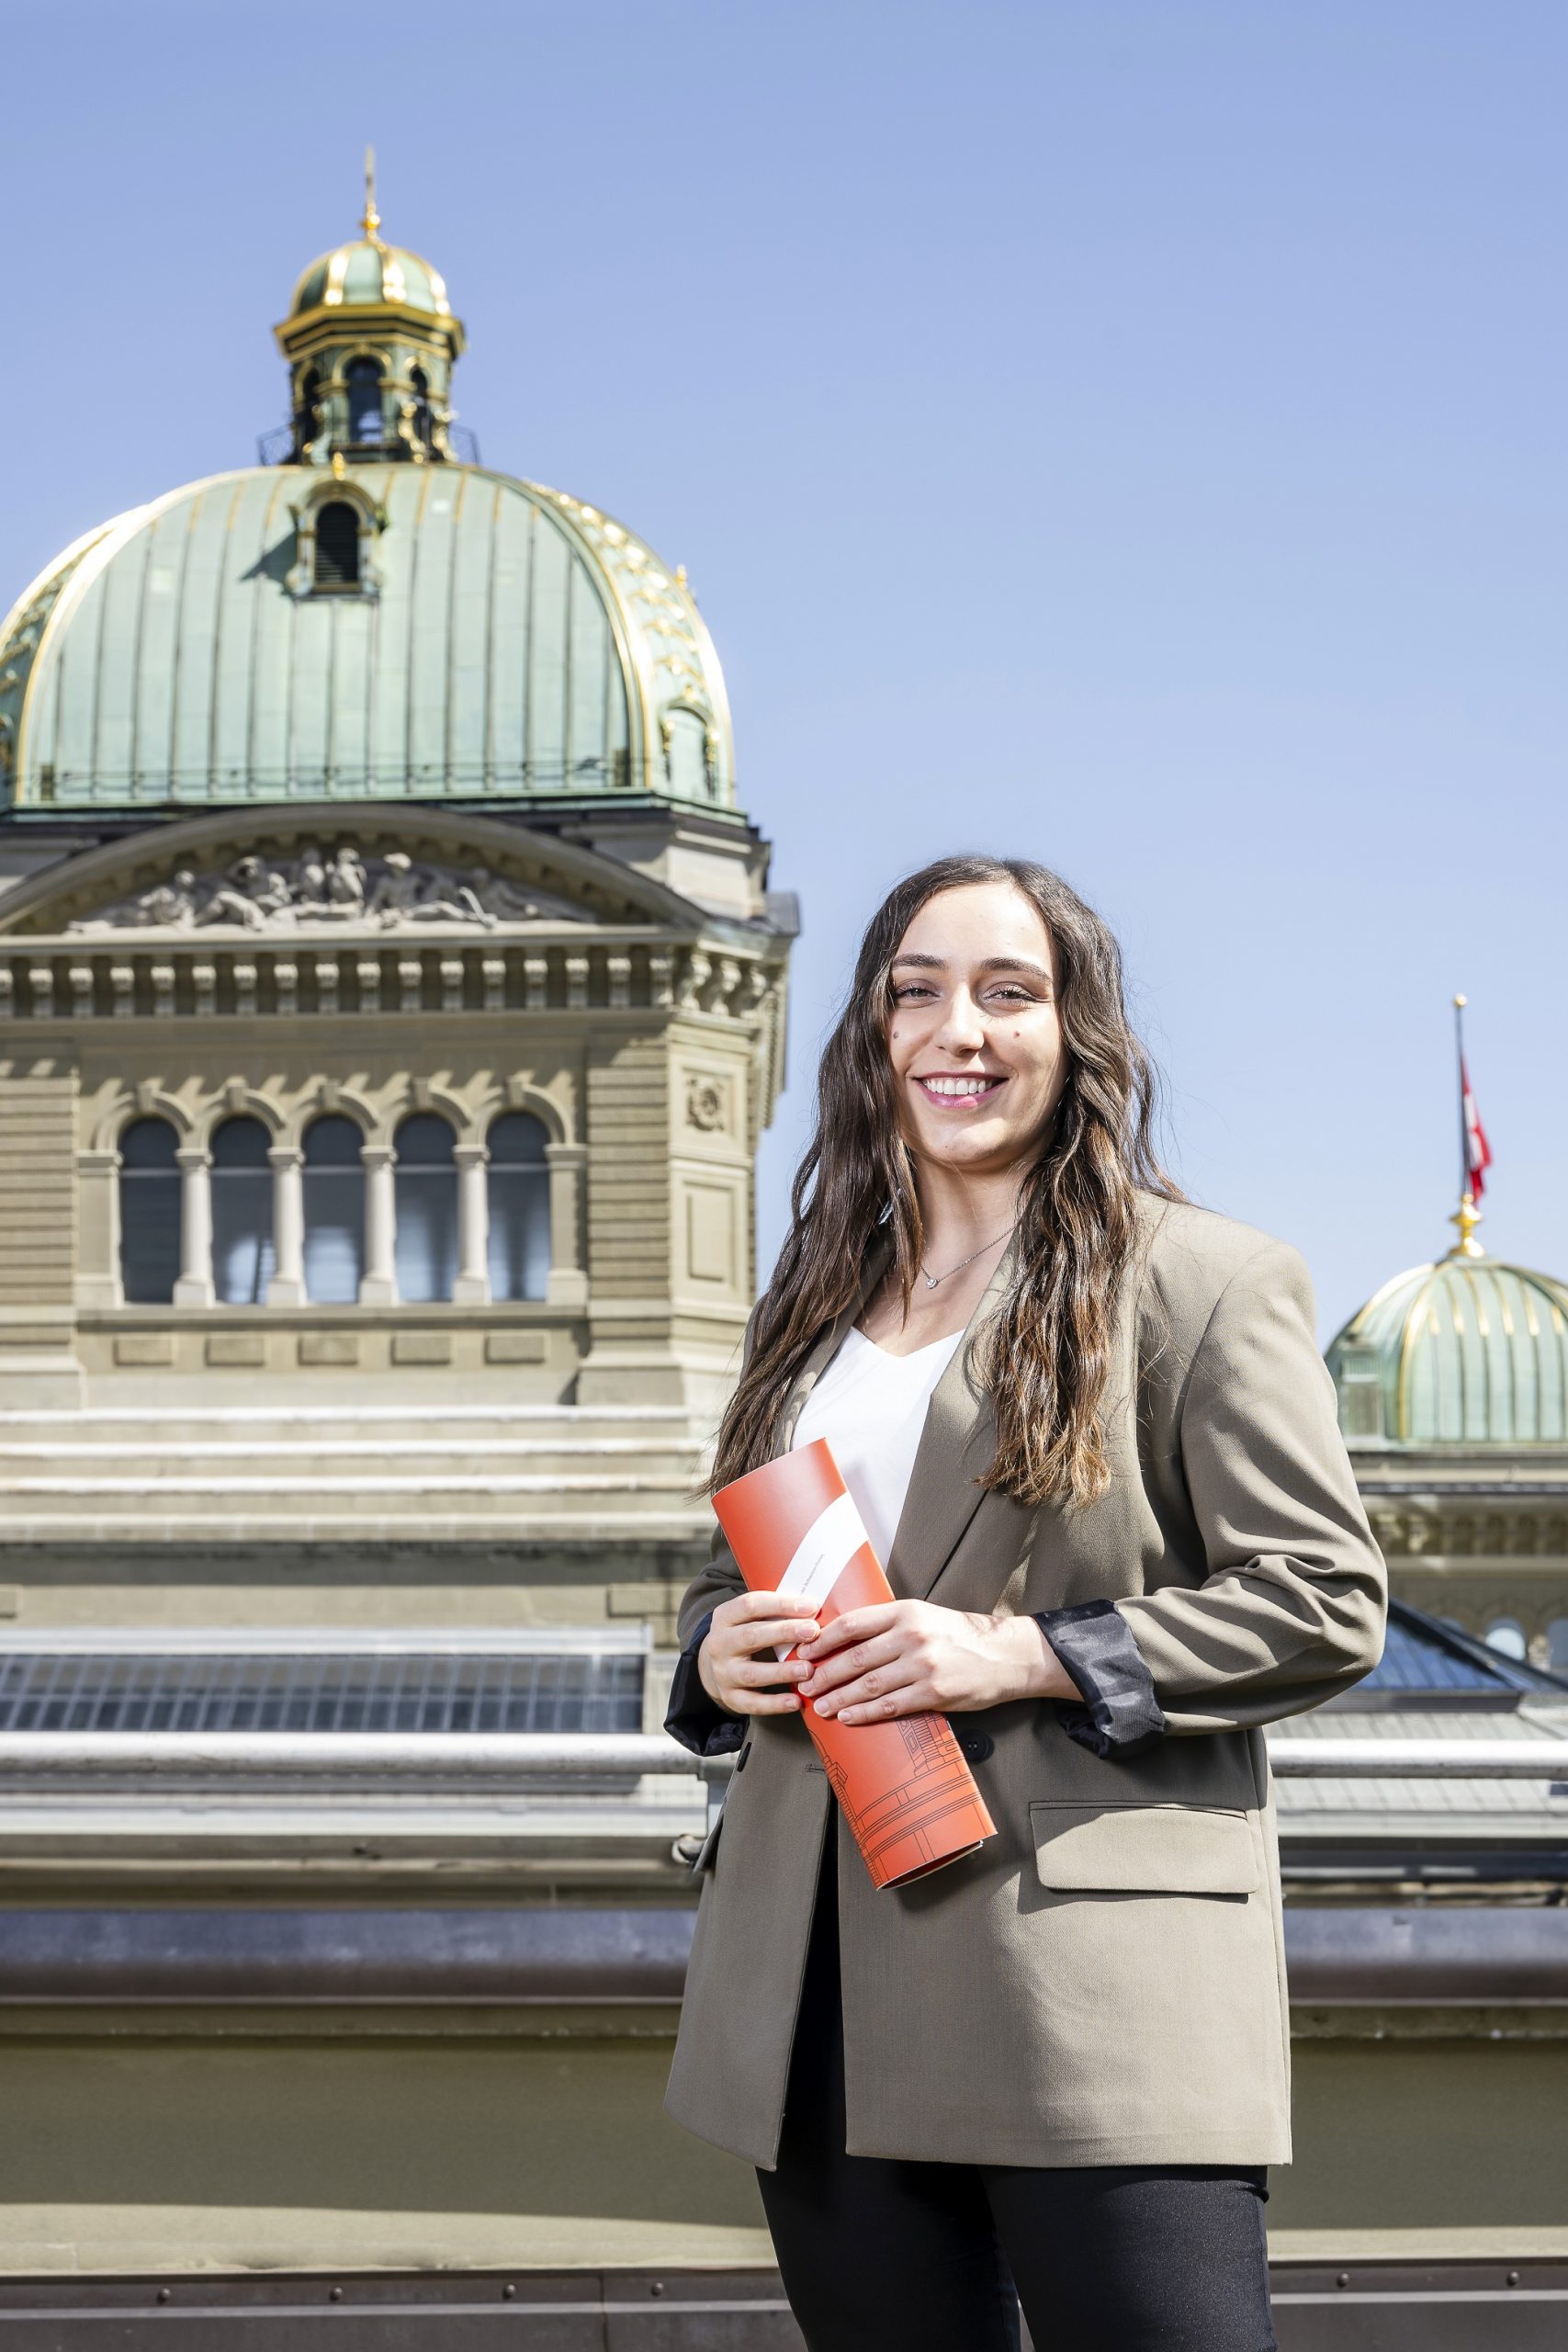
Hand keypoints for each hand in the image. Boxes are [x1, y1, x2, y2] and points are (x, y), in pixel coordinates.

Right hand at [696, 1589, 820, 1718]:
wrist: (719, 1664)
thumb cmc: (749, 1633)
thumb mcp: (754, 1617)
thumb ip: (777, 1612)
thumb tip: (816, 1607)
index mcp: (725, 1616)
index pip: (751, 1605)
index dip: (781, 1604)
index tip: (811, 1607)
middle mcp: (720, 1644)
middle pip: (752, 1636)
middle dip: (785, 1633)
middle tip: (813, 1632)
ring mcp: (723, 1673)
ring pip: (752, 1673)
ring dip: (782, 1672)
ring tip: (808, 1669)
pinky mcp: (731, 1698)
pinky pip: (753, 1703)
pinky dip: (775, 1704)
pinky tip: (796, 1701)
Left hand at [797, 1601, 1080, 1725]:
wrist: (1005, 1656)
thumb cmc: (960, 1636)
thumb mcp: (924, 1616)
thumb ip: (889, 1624)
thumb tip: (846, 1639)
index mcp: (905, 1612)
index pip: (853, 1624)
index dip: (824, 1640)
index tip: (805, 1652)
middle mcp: (912, 1636)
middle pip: (855, 1658)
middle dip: (825, 1675)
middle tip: (805, 1686)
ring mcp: (923, 1666)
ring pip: (869, 1685)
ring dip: (840, 1698)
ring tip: (821, 1707)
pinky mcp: (934, 1693)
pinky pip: (891, 1706)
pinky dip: (865, 1713)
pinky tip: (849, 1717)